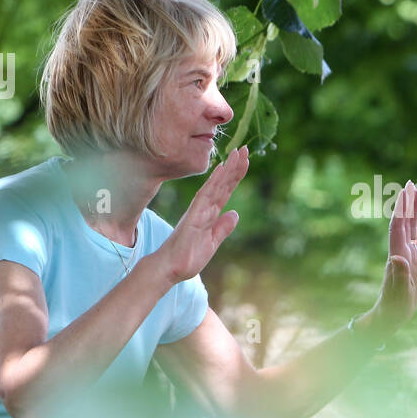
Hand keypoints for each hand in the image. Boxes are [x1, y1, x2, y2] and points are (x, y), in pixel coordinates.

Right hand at [152, 146, 248, 283]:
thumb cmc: (188, 257)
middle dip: (234, 167)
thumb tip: (235, 213)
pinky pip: (205, 196)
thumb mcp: (212, 242)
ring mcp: (198, 211)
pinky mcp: (193, 217)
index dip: (235, 176)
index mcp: (210, 214)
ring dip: (227, 170)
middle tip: (244, 149)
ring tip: (237, 153)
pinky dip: (214, 182)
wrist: (171, 268)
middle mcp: (204, 208)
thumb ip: (223, 228)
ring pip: (215, 186)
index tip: (245, 160)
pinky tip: (221, 169)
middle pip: (222, 184)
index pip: (226, 191)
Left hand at [361, 180, 416, 338]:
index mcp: (398, 256)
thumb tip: (397, 258)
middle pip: (404, 222)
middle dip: (406, 204)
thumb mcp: (398, 294)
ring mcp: (408, 254)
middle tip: (410, 183)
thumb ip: (398, 276)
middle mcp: (402, 251)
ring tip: (416, 192)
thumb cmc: (394, 308)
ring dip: (412, 209)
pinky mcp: (414, 259)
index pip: (399, 228)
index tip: (404, 194)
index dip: (401, 211)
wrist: (391, 315)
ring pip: (410, 226)